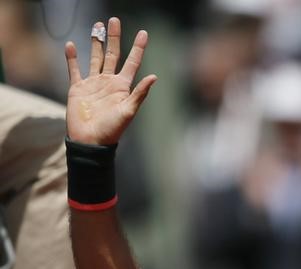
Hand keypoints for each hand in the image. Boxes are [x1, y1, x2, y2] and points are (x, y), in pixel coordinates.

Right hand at [65, 17, 156, 144]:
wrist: (90, 141)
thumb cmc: (112, 130)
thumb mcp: (129, 111)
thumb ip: (140, 94)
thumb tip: (154, 77)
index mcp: (122, 87)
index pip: (132, 62)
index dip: (138, 48)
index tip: (143, 32)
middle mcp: (108, 82)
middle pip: (112, 54)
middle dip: (114, 38)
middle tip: (114, 20)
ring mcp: (93, 84)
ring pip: (95, 58)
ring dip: (96, 42)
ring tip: (97, 26)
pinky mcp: (77, 88)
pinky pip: (75, 69)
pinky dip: (72, 58)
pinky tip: (71, 45)